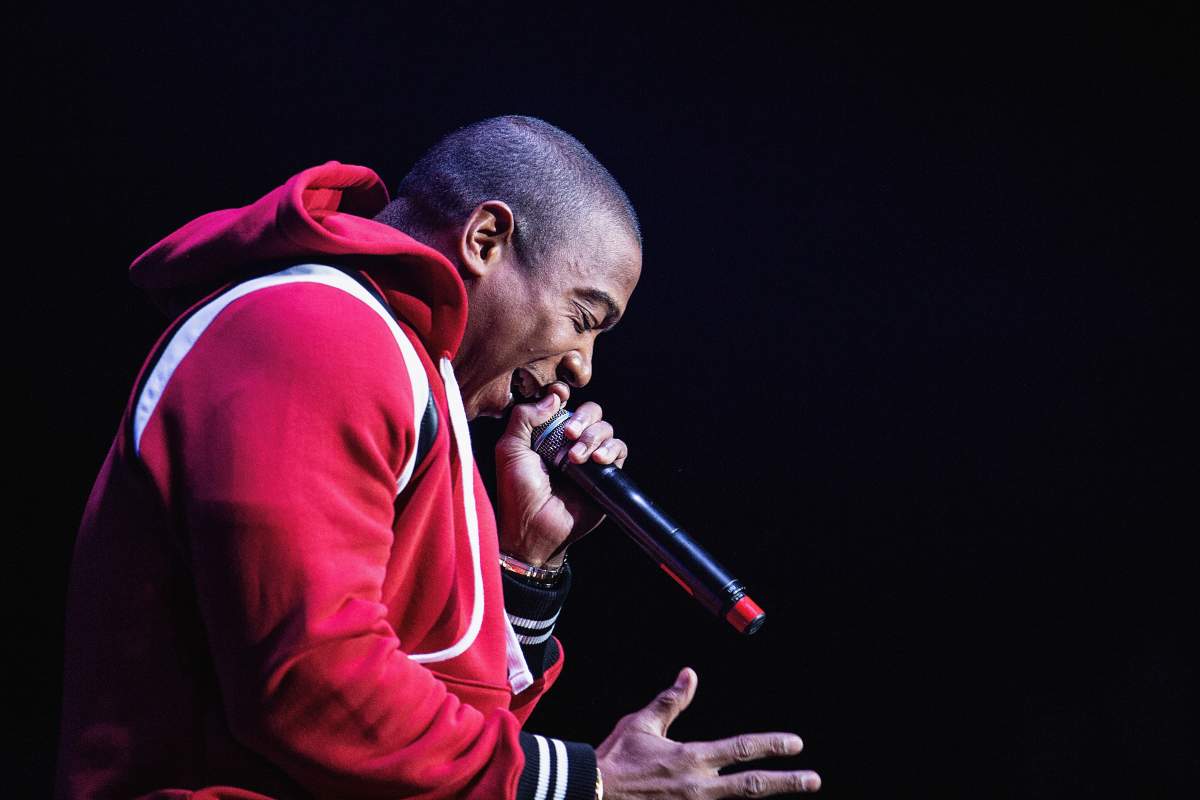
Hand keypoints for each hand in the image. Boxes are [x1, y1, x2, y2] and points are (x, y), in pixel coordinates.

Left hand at [495, 382, 628, 565]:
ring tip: (577, 458)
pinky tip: (597, 461)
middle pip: (591, 412)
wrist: (535, 529)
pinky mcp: (605, 475)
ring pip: (606, 429)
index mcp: (546, 434)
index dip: (565, 396)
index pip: (564, 404)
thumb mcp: (510, 451)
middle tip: (569, 435)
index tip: (561, 395)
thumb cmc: (518, 493)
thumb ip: (523, 418)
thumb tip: (554, 398)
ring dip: (594, 437)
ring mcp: (589, 458)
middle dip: (583, 418)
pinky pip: (619, 450)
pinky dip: (611, 449)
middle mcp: (569, 443)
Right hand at [596, 668, 820, 798]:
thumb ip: (671, 701)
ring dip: (764, 796)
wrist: (592, 793)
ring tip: (790, 790)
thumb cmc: (617, 759)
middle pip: (752, 786)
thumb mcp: (643, 724)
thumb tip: (690, 675)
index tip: (796, 744)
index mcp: (692, 758)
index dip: (771, 745)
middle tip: (813, 779)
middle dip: (786, 782)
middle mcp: (699, 787)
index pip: (742, 749)